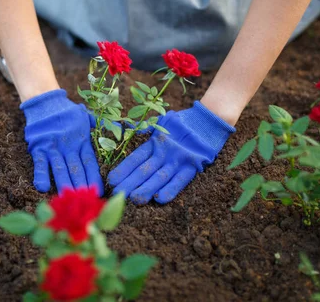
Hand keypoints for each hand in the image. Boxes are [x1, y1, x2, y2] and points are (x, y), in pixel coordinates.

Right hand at [20, 90, 102, 193]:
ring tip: (68, 196)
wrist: (45, 102)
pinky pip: (39, 163)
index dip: (94, 177)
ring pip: (59, 167)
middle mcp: (68, 146)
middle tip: (85, 200)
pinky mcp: (38, 147)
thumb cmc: (68, 112)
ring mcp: (52, 147)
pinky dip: (41, 174)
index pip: (90, 162)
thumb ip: (100, 126)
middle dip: (81, 184)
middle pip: (75, 168)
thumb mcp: (86, 117)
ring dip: (63, 183)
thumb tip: (122, 127)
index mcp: (81, 141)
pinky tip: (43, 187)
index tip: (99, 191)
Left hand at [108, 102, 234, 203]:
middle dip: (130, 183)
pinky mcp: (192, 165)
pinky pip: (180, 179)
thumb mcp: (162, 123)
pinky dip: (171, 189)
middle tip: (117, 194)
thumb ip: (147, 130)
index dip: (124, 169)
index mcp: (155, 142)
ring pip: (160, 177)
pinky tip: (159, 199)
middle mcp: (165, 151)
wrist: (208, 119)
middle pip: (145, 170)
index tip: (111, 180)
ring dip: (147, 188)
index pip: (136, 158)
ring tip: (135, 199)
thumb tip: (125, 128)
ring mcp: (179, 159)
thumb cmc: (182, 123)